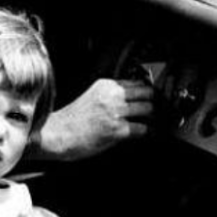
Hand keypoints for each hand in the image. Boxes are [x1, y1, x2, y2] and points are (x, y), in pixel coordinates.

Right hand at [38, 79, 153, 160]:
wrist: (57, 135)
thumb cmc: (70, 120)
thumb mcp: (91, 97)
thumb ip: (111, 96)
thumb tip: (132, 100)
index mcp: (105, 85)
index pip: (137, 81)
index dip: (148, 90)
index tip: (154, 96)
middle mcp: (112, 95)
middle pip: (147, 92)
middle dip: (155, 101)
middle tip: (160, 108)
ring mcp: (115, 112)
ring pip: (148, 108)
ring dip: (154, 116)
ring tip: (156, 121)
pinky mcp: (117, 130)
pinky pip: (143, 129)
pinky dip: (148, 132)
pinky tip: (148, 134)